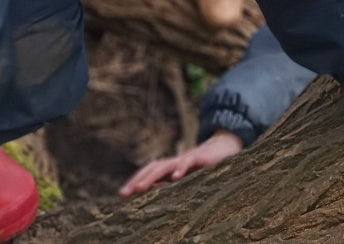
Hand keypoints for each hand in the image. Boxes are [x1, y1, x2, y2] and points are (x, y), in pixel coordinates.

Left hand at [118, 131, 243, 195]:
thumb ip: (167, 184)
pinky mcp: (199, 157)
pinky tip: (175, 177)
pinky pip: (188, 161)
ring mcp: (185, 158)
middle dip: (138, 180)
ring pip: (165, 166)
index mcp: (169, 167)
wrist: (222, 149)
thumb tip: (148, 192)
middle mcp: (174, 162)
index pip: (148, 172)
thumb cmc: (201, 166)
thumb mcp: (183, 178)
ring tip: (140, 188)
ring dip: (151, 177)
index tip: (122, 194)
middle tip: (124, 193)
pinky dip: (181, 168)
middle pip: (152, 169)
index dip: (135, 180)